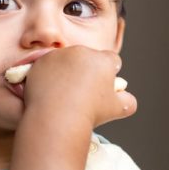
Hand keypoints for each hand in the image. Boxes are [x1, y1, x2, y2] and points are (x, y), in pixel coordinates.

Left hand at [22, 46, 137, 128]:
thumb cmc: (89, 113)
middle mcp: (82, 52)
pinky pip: (47, 67)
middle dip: (87, 70)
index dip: (110, 72)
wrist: (56, 117)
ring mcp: (59, 55)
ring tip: (64, 94)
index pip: (112, 60)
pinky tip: (50, 92)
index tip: (103, 85)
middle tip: (81, 92)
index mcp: (103, 60)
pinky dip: (48, 77)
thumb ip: (128, 101)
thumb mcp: (118, 110)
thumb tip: (125, 97)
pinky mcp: (40, 62)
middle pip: (88, 58)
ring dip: (67, 72)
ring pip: (66, 60)